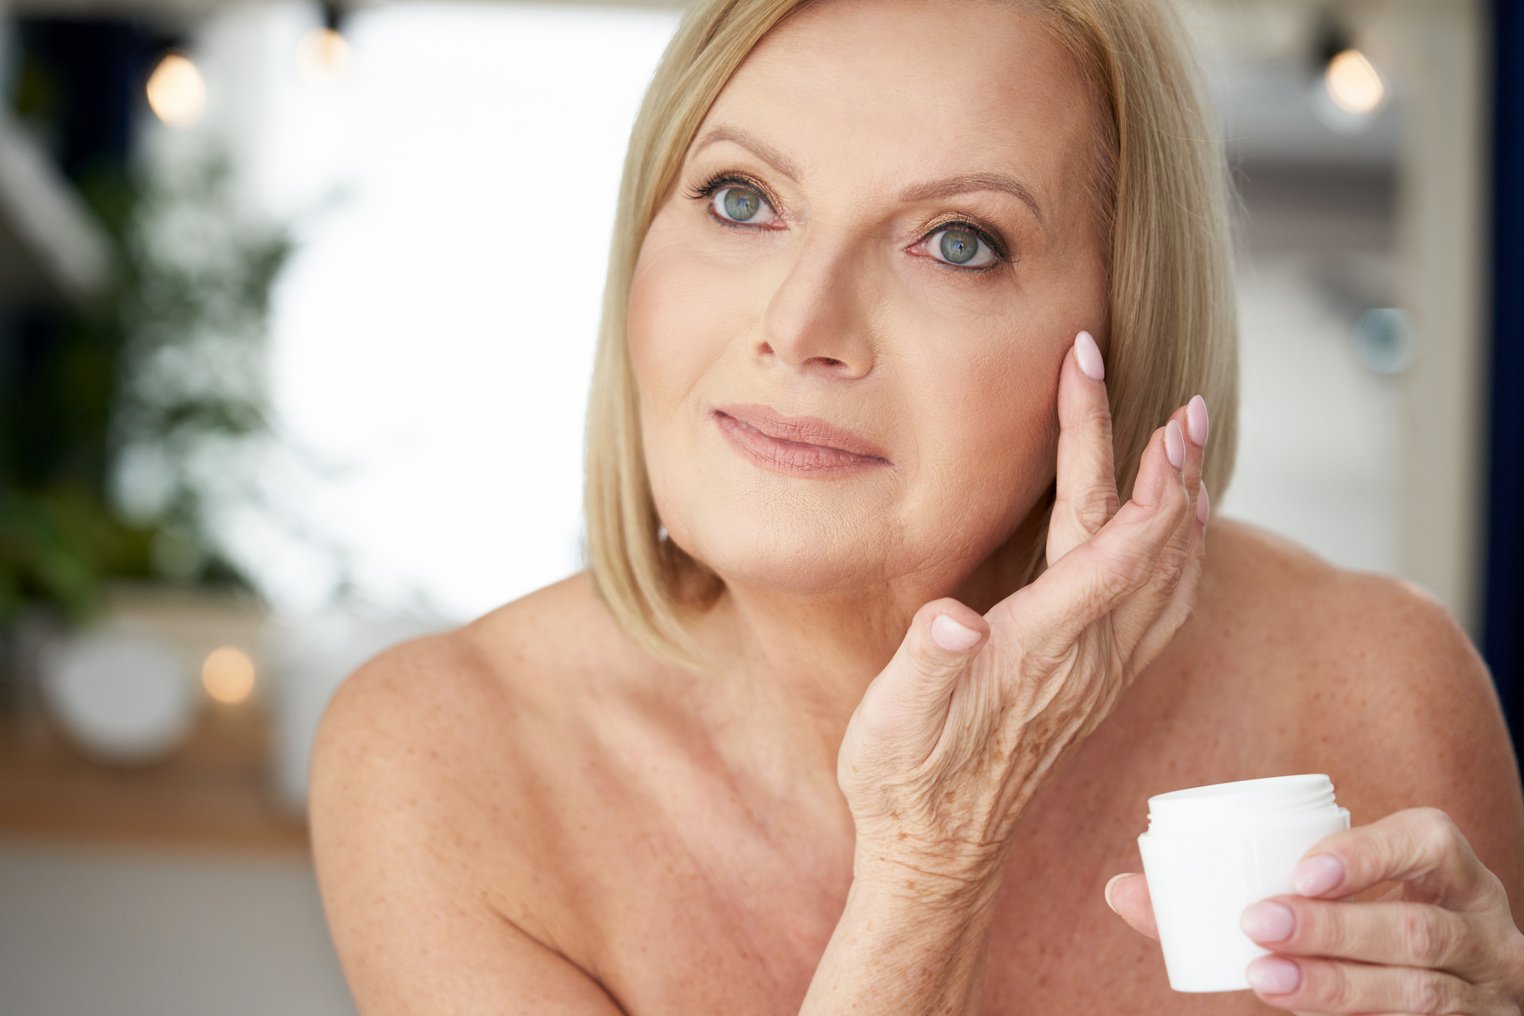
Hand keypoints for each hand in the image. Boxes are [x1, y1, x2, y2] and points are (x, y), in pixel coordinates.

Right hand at [838, 329, 1211, 902]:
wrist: (935, 854)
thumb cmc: (904, 780)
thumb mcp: (893, 720)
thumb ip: (927, 664)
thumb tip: (953, 620)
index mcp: (1040, 647)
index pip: (1102, 534)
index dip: (1112, 451)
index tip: (1103, 378)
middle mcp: (1088, 659)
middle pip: (1151, 544)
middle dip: (1170, 465)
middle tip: (1188, 402)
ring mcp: (1100, 676)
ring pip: (1169, 576)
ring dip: (1185, 504)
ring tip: (1192, 448)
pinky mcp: (1095, 687)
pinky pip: (1161, 609)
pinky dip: (1179, 555)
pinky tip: (1176, 535)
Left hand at [1105, 807, 1523, 1012]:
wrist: (1458, 1004)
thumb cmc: (1364, 935)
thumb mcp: (1330, 903)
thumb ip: (1235, 892)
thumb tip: (1119, 889)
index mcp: (1446, 875)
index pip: (1427, 842)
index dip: (1368, 853)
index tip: (1302, 871)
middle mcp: (1479, 929)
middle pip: (1413, 926)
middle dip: (1332, 927)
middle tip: (1257, 924)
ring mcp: (1483, 991)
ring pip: (1419, 991)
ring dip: (1337, 985)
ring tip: (1265, 978)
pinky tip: (1301, 1011)